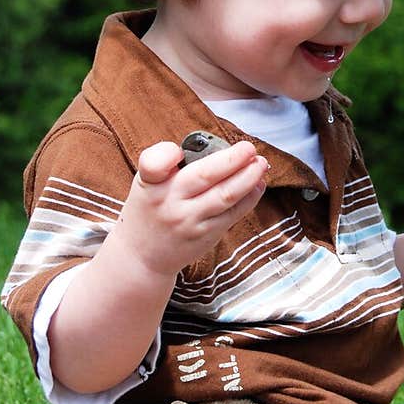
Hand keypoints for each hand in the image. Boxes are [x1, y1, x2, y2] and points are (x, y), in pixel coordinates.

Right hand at [116, 138, 269, 279]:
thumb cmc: (149, 209)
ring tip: (261, 163)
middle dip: (232, 159)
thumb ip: (168, 164)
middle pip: (205, 176)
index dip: (167, 154)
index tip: (179, 150)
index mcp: (149, 183)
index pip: (153, 163)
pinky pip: (233, 213)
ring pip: (226, 195)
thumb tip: (214, 148)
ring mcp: (189, 220)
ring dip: (248, 177)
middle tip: (248, 147)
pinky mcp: (206, 235)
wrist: (142, 256)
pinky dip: (249, 197)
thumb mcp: (145, 183)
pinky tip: (258, 184)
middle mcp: (169, 202)